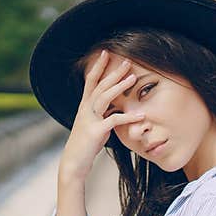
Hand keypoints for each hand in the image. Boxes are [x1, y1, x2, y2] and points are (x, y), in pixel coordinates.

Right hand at [59, 49, 146, 181]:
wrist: (74, 162)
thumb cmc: (86, 145)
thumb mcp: (94, 125)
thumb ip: (103, 115)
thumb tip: (114, 109)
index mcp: (84, 106)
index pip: (91, 81)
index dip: (98, 66)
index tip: (106, 53)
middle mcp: (85, 109)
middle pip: (100, 85)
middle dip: (113, 72)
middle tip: (127, 61)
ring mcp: (90, 119)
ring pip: (104, 98)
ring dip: (119, 87)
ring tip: (133, 78)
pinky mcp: (96, 131)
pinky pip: (113, 121)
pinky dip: (128, 117)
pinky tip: (141, 115)